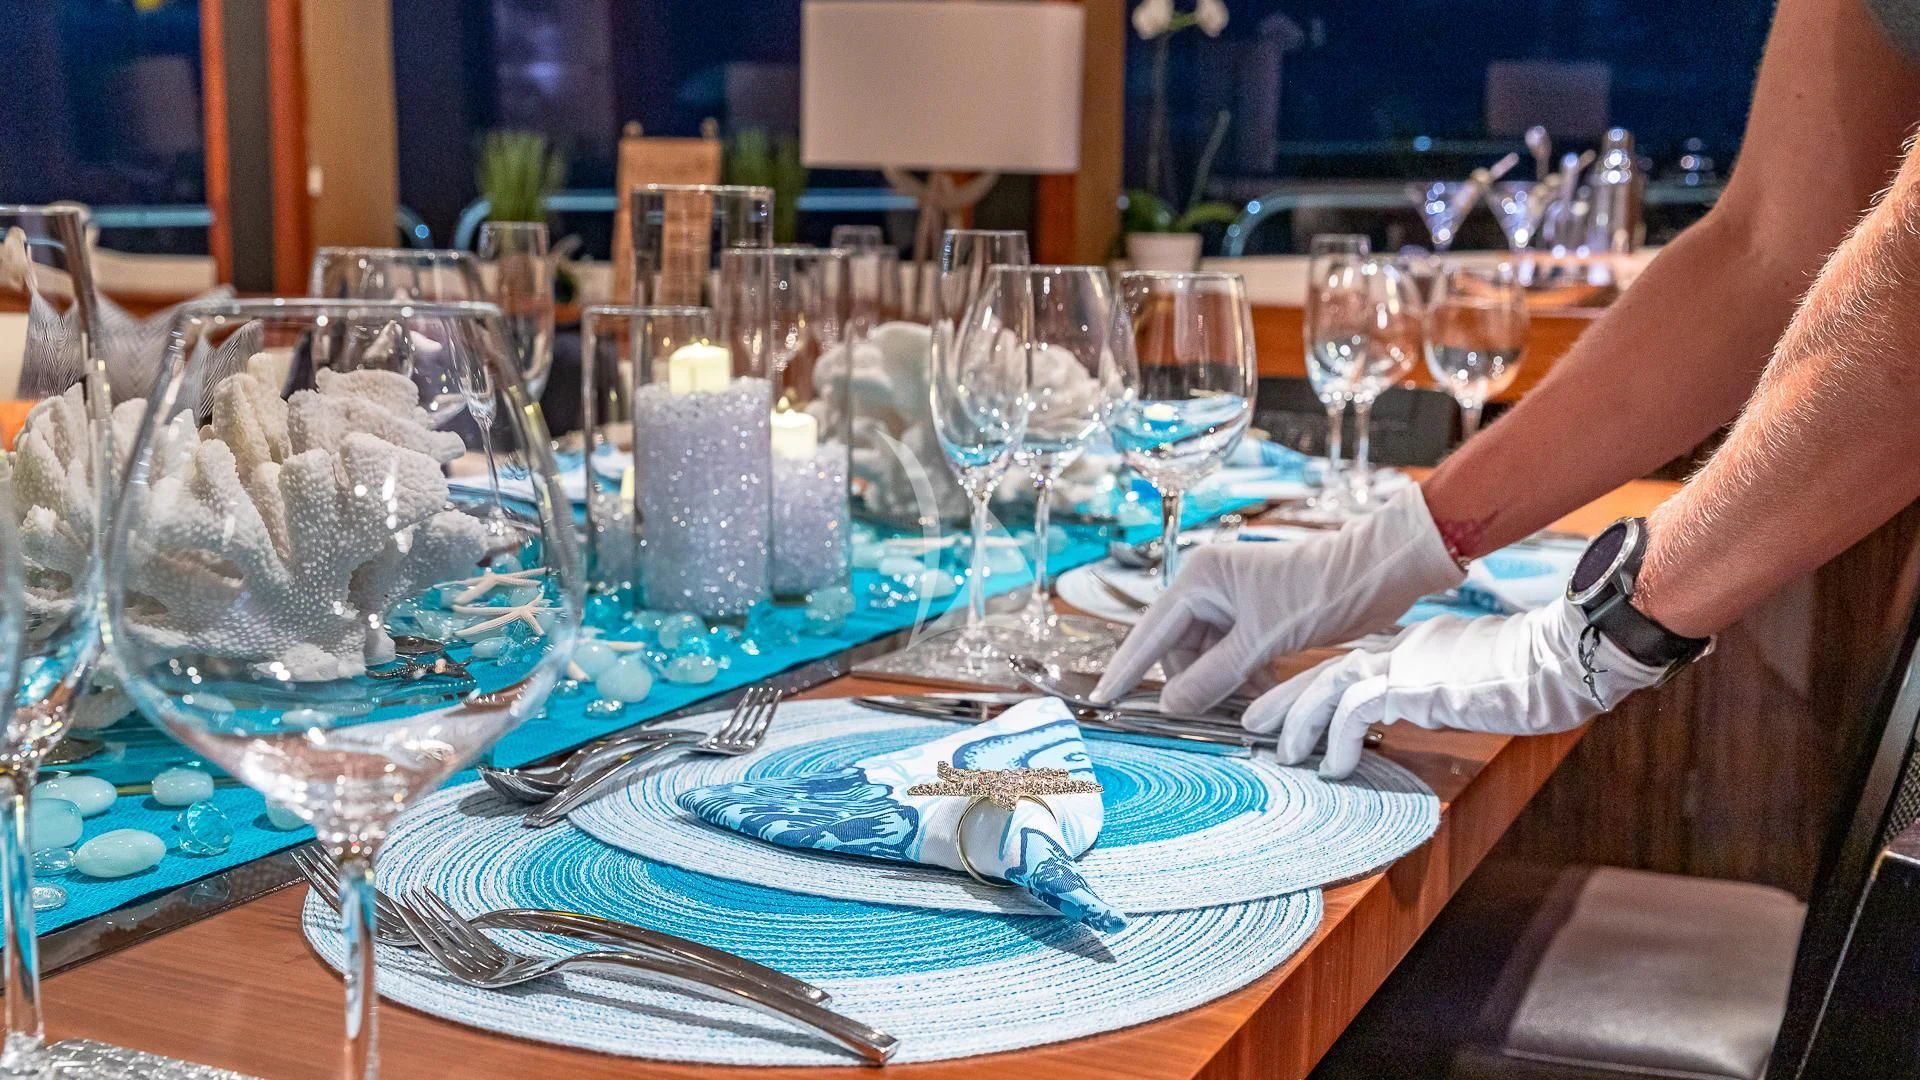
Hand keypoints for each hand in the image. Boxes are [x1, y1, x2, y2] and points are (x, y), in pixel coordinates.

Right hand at [1092, 486, 1465, 711]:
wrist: (1375, 574)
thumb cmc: (1319, 591)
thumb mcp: (1262, 640)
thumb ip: (1213, 676)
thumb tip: (1171, 705)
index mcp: (1201, 579)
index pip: (1150, 631)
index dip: (1126, 668)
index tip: (1103, 697)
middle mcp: (1210, 587)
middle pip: (1179, 649)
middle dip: (1193, 685)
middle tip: (1210, 716)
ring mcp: (1234, 602)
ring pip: (1208, 658)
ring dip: (1223, 685)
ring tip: (1246, 707)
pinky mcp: (1257, 617)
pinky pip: (1233, 656)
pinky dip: (1243, 678)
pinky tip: (1262, 695)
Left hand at [1248, 598, 1667, 778]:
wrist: (1566, 657)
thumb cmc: (1541, 673)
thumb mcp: (1481, 684)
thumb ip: (1448, 692)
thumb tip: (1435, 706)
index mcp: (1418, 648)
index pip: (1354, 666)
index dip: (1317, 690)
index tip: (1292, 712)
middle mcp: (1405, 650)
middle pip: (1327, 671)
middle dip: (1287, 699)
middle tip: (1255, 724)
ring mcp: (1408, 664)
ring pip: (1329, 687)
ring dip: (1299, 721)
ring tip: (1282, 753)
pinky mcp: (1415, 685)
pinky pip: (1357, 712)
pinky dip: (1337, 741)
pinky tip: (1332, 768)